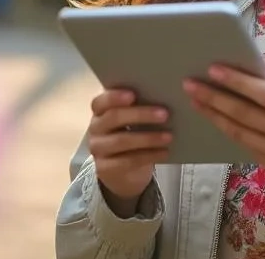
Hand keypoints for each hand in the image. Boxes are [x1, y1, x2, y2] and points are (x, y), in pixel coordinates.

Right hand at [86, 89, 170, 213]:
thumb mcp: (133, 120)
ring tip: (168, 136)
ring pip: (121, 141)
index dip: (114, 97)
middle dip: (140, 114)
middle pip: (113, 117)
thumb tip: (165, 95)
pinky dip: (149, 155)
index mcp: (100, 110)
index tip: (133, 95)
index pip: (100, 101)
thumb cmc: (132, 134)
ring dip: (147, 138)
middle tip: (164, 114)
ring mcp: (98, 149)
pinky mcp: (105, 168)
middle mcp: (95, 128)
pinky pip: (128, 161)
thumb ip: (140, 106)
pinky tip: (164, 152)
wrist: (124, 170)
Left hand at [184, 63, 264, 191]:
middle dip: (215, 97)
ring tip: (196, 100)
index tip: (213, 69)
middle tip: (191, 84)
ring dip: (215, 115)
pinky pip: (247, 148)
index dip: (238, 82)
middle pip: (247, 114)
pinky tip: (215, 119)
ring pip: (241, 133)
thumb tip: (251, 61)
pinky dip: (229, 131)